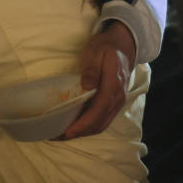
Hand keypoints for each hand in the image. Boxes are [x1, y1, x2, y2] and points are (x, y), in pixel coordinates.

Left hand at [63, 21, 135, 138]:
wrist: (124, 46)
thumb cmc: (106, 47)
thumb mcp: (96, 51)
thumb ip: (92, 68)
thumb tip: (87, 85)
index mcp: (113, 84)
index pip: (99, 109)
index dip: (83, 123)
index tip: (68, 131)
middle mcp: (118, 97)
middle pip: (99, 122)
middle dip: (79, 132)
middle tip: (58, 136)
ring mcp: (118, 102)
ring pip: (101, 124)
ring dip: (83, 132)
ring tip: (63, 135)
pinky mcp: (114, 104)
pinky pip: (103, 120)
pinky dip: (89, 127)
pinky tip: (75, 127)